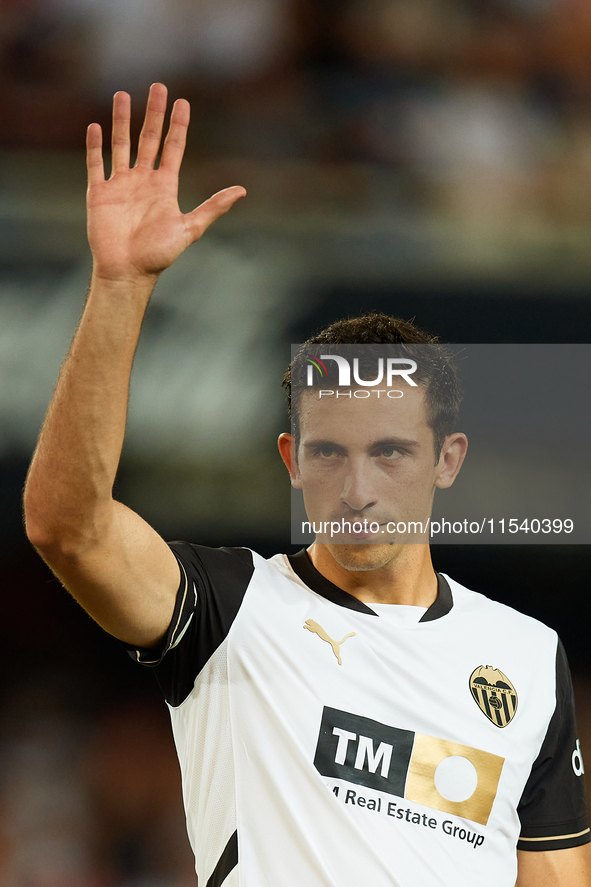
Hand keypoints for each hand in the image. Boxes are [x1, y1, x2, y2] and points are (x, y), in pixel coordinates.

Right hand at [86, 82, 245, 282]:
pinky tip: (96, 127)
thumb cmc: (158, 255)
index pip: (173, 147)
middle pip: (148, 139)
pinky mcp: (100, 193)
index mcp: (165, 186)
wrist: (127, 272)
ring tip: (123, 95)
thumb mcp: (190, 229)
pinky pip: (96, 164)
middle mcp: (143, 181)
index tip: (182, 102)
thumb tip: (242, 191)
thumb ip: (213, 208)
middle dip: (154, 113)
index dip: (178, 125)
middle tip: (158, 86)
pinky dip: (95, 146)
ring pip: (121, 144)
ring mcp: (121, 185)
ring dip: (122, 121)